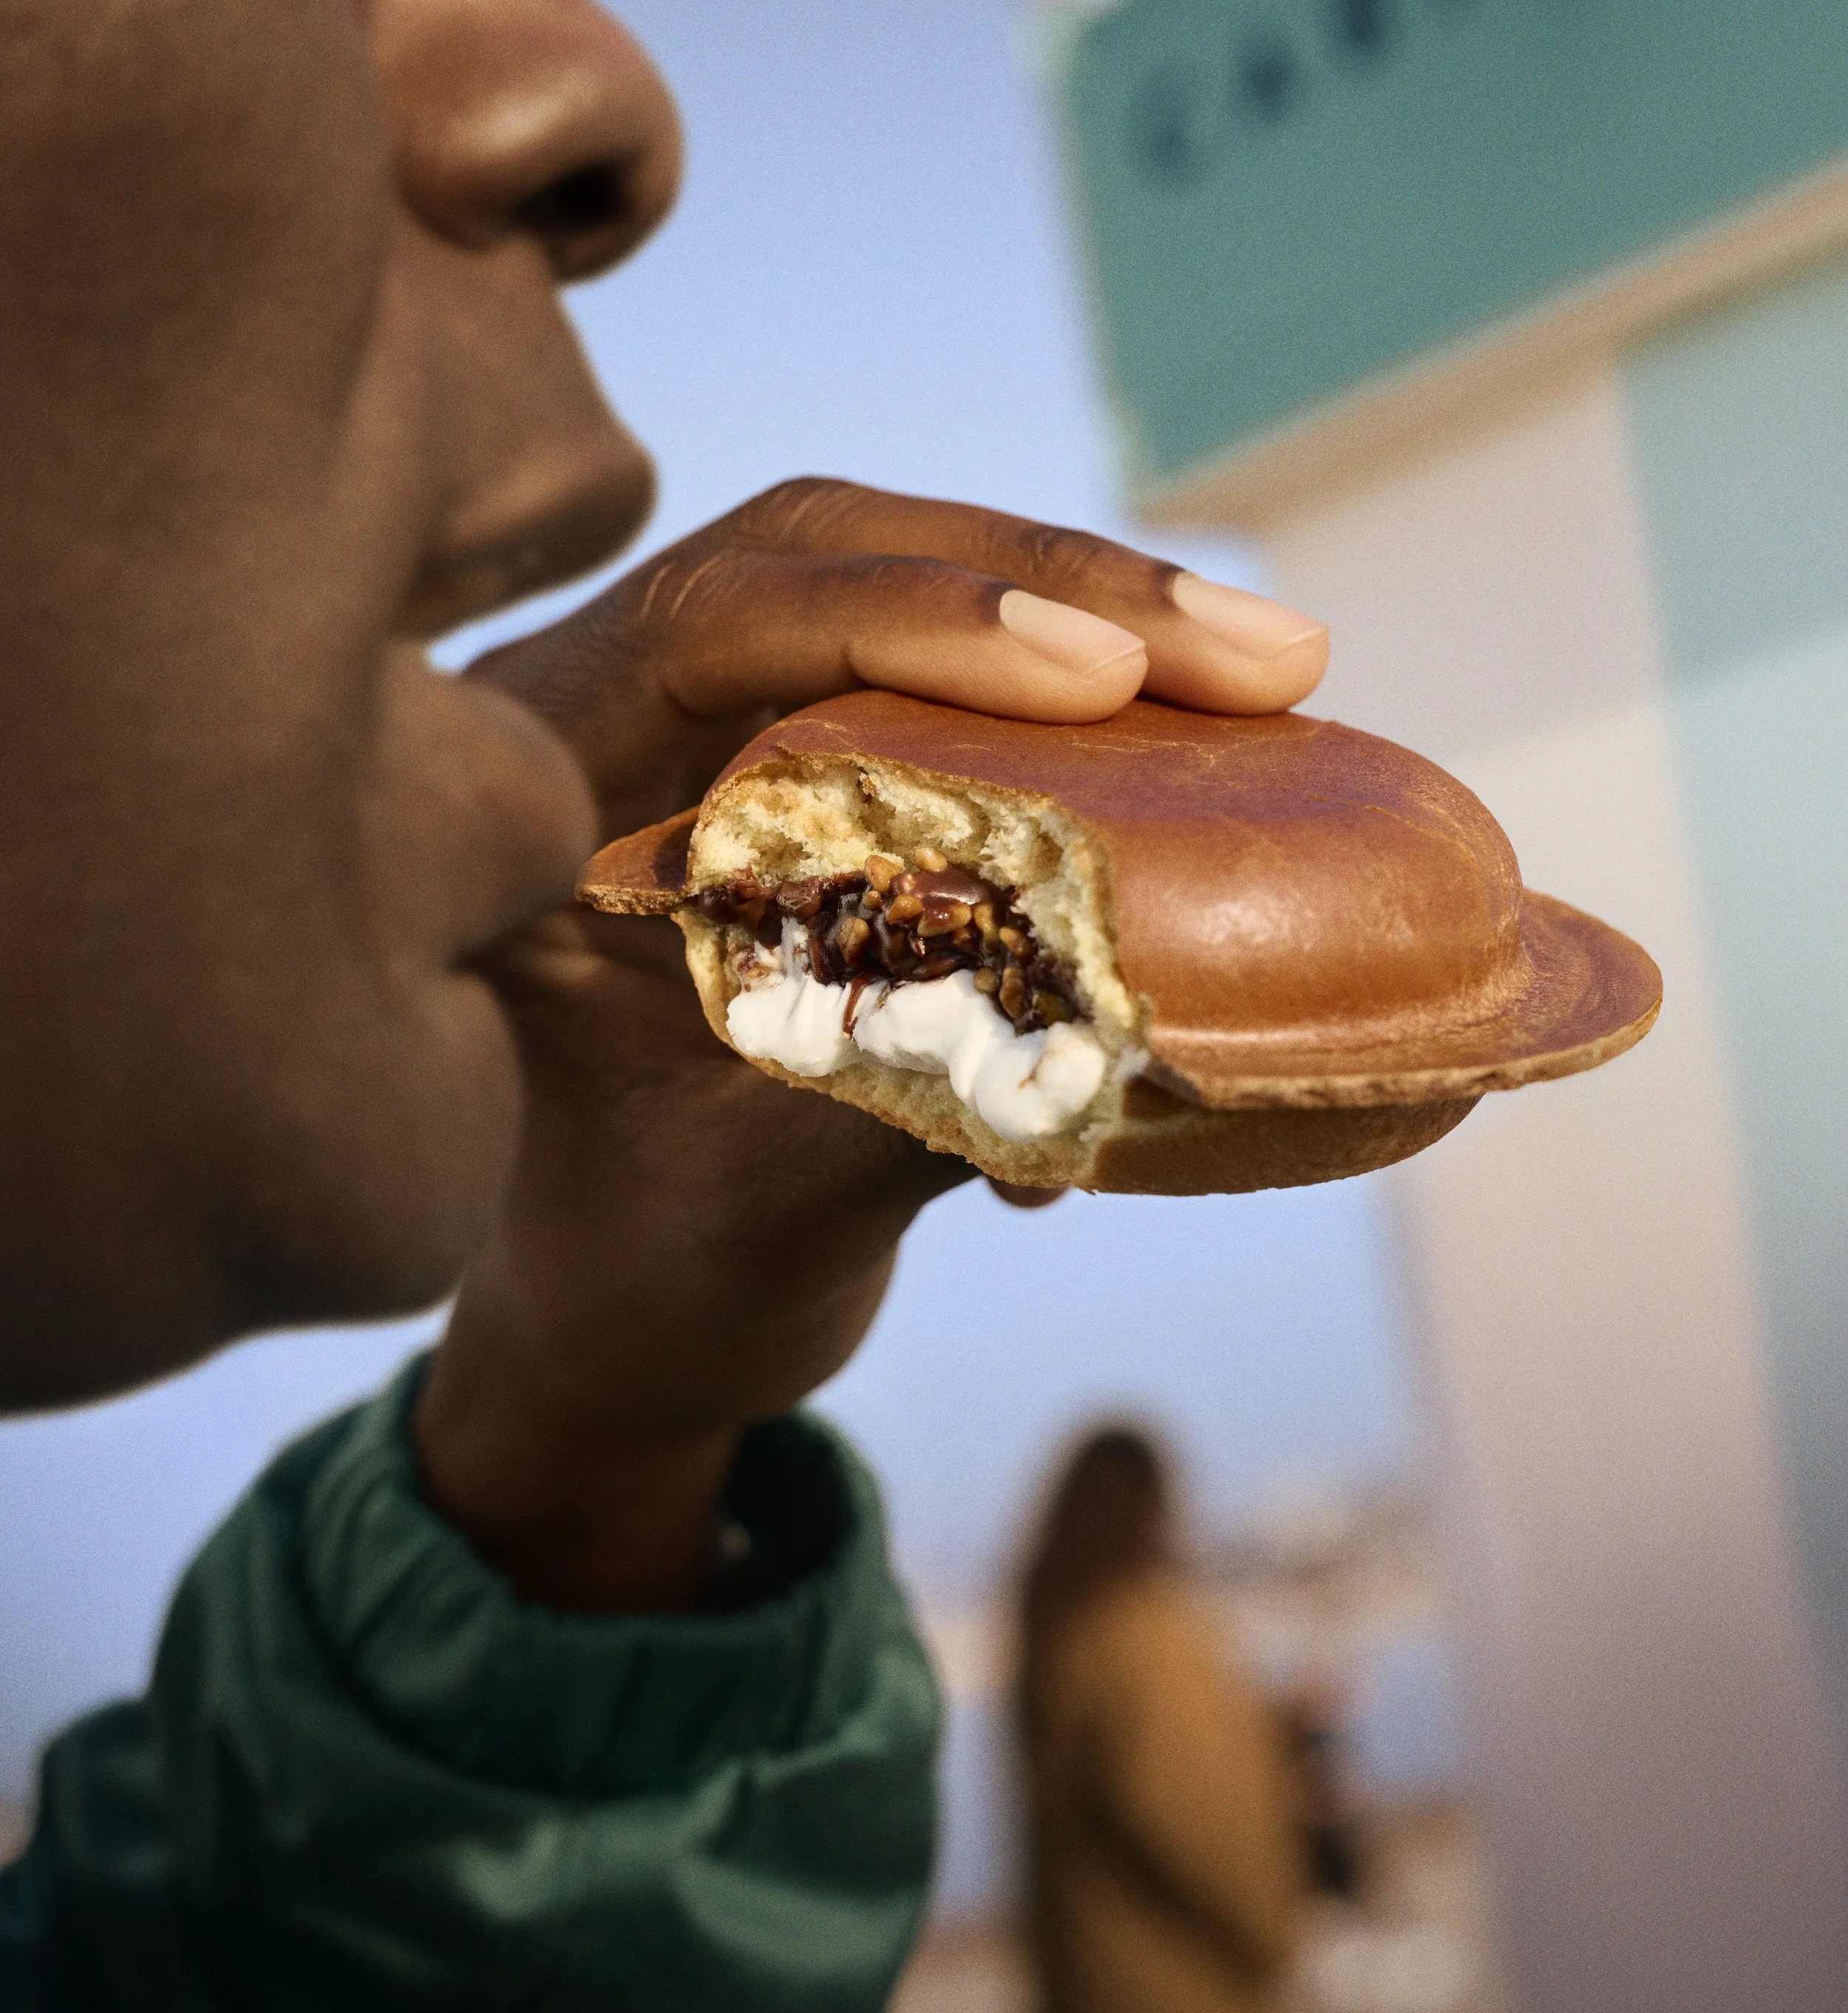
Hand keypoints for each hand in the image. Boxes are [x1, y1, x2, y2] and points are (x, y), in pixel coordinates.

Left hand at [414, 480, 1326, 1609]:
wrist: (631, 1319)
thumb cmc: (652, 1279)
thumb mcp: (768, 1211)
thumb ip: (917, 1098)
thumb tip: (1126, 1014)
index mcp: (528, 808)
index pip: (708, 627)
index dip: (909, 624)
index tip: (1101, 674)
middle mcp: (605, 730)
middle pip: (828, 562)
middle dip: (1055, 589)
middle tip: (1259, 653)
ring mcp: (710, 737)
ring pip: (909, 610)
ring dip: (1098, 631)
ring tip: (1275, 669)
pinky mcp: (809, 778)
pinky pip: (958, 698)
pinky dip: (1095, 725)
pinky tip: (1217, 749)